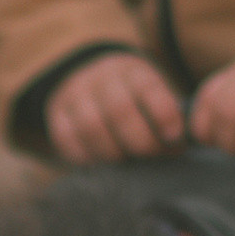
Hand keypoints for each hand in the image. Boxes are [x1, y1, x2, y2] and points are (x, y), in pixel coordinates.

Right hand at [46, 48, 184, 161]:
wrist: (89, 79)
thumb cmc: (133, 99)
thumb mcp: (152, 94)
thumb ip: (165, 116)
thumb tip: (178, 148)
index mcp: (132, 70)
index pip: (148, 88)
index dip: (163, 115)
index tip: (174, 139)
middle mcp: (101, 78)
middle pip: (120, 111)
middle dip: (141, 142)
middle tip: (153, 158)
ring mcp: (75, 94)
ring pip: (92, 128)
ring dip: (114, 153)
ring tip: (128, 164)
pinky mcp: (56, 115)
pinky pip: (68, 140)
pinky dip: (87, 158)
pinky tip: (101, 165)